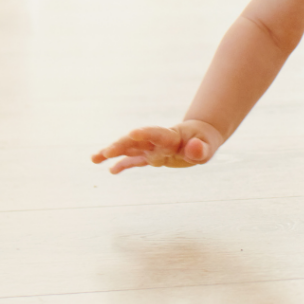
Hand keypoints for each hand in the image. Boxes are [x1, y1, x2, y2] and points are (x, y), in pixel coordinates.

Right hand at [90, 120, 224, 173]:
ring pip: (130, 149)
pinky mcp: (151, 156)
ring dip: (113, 152)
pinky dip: (123, 164)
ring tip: (94, 158)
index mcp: (171, 137)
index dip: (146, 133)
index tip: (133, 133)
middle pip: (137, 142)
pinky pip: (134, 160)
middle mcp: (158, 141)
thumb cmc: (205, 142)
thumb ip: (201, 149)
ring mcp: (152, 149)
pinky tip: (111, 170)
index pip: (157, 134)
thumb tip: (195, 148)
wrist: (200, 137)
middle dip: (121, 145)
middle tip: (106, 151)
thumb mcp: (208, 147)